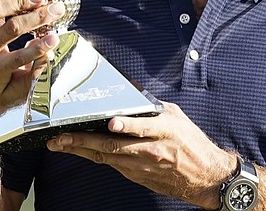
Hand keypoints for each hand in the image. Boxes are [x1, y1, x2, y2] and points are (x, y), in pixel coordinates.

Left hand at [47, 102, 235, 208]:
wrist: (205, 177)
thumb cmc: (191, 143)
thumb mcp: (177, 117)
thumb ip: (153, 105)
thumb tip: (133, 89)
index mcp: (165, 131)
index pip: (143, 128)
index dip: (126, 125)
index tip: (110, 122)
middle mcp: (151, 150)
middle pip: (114, 146)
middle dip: (84, 141)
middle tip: (62, 136)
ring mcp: (142, 166)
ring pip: (106, 158)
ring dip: (81, 150)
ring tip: (60, 143)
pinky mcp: (137, 176)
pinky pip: (111, 165)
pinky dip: (94, 156)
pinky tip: (79, 150)